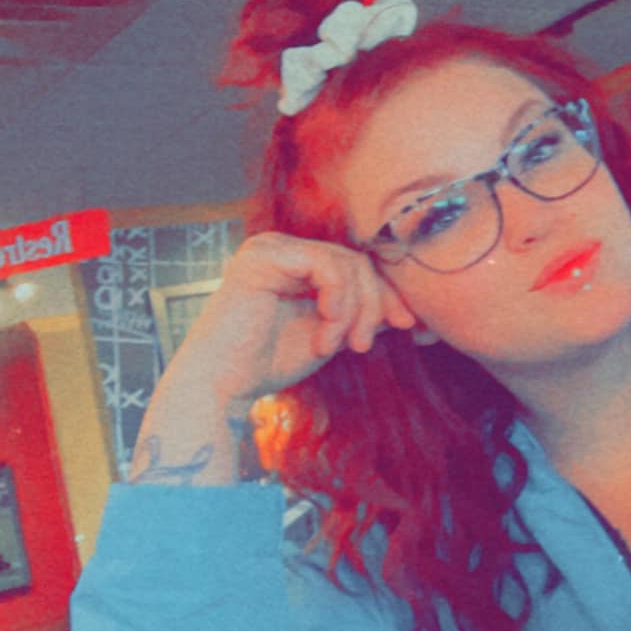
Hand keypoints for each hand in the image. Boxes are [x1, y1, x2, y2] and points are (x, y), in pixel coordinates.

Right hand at [169, 232, 418, 407]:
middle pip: (357, 262)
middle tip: (364, 345)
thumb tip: (408, 308)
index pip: (358, 265)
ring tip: (339, 346)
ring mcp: (271, 247)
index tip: (407, 325)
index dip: (387, 294)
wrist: (222, 384)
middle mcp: (283, 247)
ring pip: (348, 264)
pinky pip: (328, 267)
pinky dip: (338, 303)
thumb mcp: (331, 331)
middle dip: (374, 305)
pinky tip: (326, 333)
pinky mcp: (263, 256)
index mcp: (297, 261)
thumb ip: (362, 313)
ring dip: (353, 312)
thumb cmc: (269, 361)